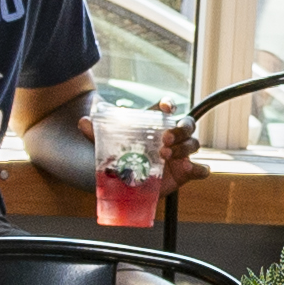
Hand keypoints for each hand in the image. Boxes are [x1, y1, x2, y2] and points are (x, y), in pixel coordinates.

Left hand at [80, 102, 208, 196]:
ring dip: (184, 148)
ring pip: (194, 144)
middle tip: (165, 138)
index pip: (167, 107)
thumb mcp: (108, 144)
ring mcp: (181, 153)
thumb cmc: (124, 155)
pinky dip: (201, 169)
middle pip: (187, 124)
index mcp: (157, 123)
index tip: (165, 107)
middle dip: (180, 129)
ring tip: (165, 156)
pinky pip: (201, 169)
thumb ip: (96, 133)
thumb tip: (82, 121)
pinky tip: (192, 170)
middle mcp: (173, 135)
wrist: (128, 181)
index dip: (169, 104)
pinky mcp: (185, 172)